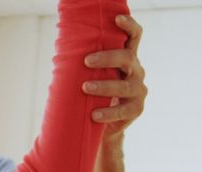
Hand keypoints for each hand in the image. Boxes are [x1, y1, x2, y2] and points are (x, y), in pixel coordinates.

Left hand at [81, 14, 146, 135]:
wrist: (103, 123)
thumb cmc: (94, 93)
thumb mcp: (91, 74)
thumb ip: (86, 63)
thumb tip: (62, 50)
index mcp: (127, 57)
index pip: (134, 36)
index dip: (128, 25)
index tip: (117, 18)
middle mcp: (136, 70)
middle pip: (127, 57)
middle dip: (107, 58)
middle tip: (86, 61)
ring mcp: (139, 89)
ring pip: (124, 85)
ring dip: (104, 86)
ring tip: (85, 88)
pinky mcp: (136, 109)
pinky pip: (123, 110)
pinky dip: (108, 112)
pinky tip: (95, 115)